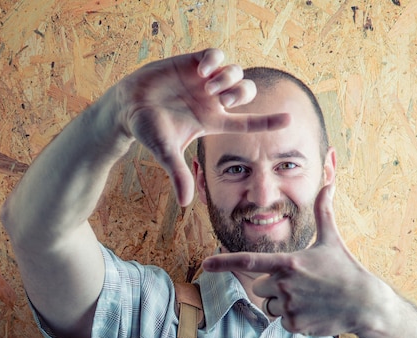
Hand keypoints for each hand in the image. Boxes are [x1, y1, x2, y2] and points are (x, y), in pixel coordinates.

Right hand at [114, 49, 289, 206]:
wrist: (127, 107)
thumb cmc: (147, 130)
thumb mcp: (166, 152)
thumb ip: (178, 174)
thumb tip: (185, 204)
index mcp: (211, 121)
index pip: (247, 122)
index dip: (268, 122)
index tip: (289, 119)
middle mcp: (212, 101)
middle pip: (246, 92)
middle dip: (241, 93)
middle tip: (222, 98)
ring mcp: (204, 82)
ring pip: (235, 72)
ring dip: (227, 78)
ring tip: (206, 85)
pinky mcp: (193, 63)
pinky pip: (217, 55)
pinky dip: (215, 60)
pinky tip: (202, 70)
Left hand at [202, 184, 382, 336]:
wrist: (365, 304)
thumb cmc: (346, 270)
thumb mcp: (332, 240)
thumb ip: (324, 213)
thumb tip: (328, 184)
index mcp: (287, 262)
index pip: (248, 262)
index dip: (224, 263)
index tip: (205, 265)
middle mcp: (284, 284)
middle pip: (260, 287)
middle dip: (274, 287)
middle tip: (301, 286)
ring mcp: (289, 306)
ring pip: (270, 306)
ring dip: (283, 304)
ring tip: (309, 299)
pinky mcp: (294, 324)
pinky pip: (282, 321)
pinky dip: (294, 319)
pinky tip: (313, 313)